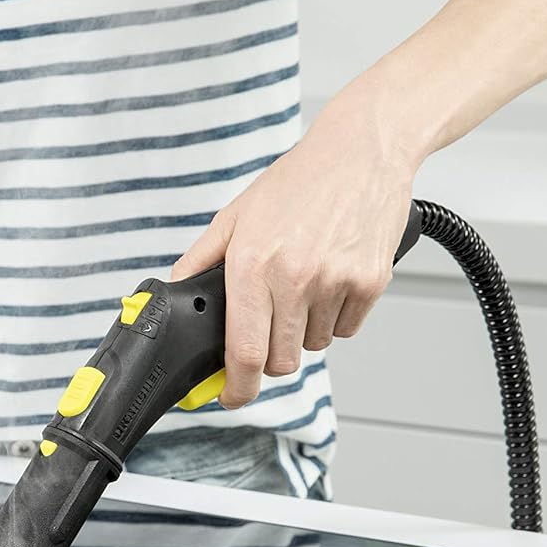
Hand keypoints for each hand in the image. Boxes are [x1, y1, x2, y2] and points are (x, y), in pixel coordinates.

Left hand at [171, 104, 417, 408]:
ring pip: (313, 344)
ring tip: (303, 283)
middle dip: (269, 356)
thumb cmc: (299, 181)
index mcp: (253, 265)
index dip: (236, 387)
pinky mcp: (371, 282)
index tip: (230, 396)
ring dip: (303, 330)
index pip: (244, 352)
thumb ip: (201, 260)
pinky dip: (335, 316)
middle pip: (280, 361)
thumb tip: (176, 291)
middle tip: (269, 325)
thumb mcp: (235, 216)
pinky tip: (331, 279)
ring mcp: (336, 282)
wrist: (362, 150)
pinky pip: (346, 328)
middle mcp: (295, 278)